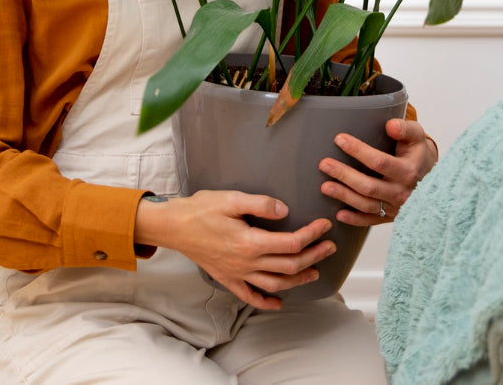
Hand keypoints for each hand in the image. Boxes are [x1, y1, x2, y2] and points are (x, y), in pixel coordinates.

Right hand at [134, 191, 335, 309]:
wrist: (173, 226)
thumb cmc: (201, 210)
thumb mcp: (231, 199)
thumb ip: (260, 204)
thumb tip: (285, 210)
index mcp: (250, 242)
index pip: (291, 243)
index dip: (312, 235)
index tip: (325, 225)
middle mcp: (246, 263)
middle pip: (289, 265)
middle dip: (314, 256)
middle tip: (329, 247)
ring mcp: (236, 274)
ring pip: (275, 284)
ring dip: (298, 280)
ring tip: (315, 271)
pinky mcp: (227, 278)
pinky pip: (249, 296)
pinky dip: (265, 302)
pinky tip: (278, 303)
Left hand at [319, 118, 438, 225]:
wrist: (434, 179)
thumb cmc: (419, 154)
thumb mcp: (417, 137)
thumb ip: (405, 129)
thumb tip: (390, 125)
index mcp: (408, 171)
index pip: (380, 162)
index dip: (359, 151)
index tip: (339, 139)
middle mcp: (402, 192)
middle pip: (369, 186)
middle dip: (345, 175)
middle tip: (324, 164)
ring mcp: (396, 207)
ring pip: (367, 204)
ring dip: (344, 196)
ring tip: (324, 186)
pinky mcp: (391, 217)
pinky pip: (371, 220)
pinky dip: (355, 219)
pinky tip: (339, 214)